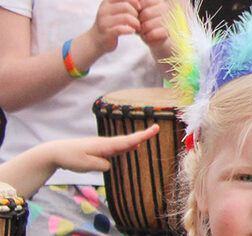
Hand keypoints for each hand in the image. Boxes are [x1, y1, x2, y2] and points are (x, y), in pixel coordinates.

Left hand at [38, 124, 157, 172]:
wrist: (54, 152)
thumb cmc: (69, 158)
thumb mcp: (86, 165)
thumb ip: (102, 165)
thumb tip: (110, 165)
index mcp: (104, 145)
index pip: (127, 141)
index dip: (142, 135)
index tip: (155, 128)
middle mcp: (105, 143)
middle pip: (127, 139)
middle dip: (142, 135)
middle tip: (156, 128)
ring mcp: (102, 146)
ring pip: (122, 143)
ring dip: (135, 139)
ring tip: (148, 136)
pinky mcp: (98, 150)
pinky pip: (117, 147)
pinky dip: (127, 146)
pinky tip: (132, 148)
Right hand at [83, 0, 141, 60]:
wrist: (95, 40)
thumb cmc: (110, 24)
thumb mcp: (117, 11)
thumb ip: (129, 2)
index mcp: (106, 3)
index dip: (133, 0)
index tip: (139, 8)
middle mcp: (103, 10)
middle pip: (126, 6)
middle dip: (136, 13)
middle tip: (139, 20)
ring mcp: (104, 21)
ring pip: (126, 17)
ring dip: (136, 23)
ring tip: (137, 27)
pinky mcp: (106, 32)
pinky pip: (122, 29)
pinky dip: (130, 30)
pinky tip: (132, 31)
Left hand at [134, 0, 171, 49]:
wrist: (157, 36)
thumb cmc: (145, 20)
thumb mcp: (138, 10)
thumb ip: (136, 2)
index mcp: (158, 0)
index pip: (147, 0)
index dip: (138, 9)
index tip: (137, 14)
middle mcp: (166, 8)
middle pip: (147, 13)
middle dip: (138, 21)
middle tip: (137, 24)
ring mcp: (169, 20)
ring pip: (148, 25)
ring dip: (142, 29)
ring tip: (142, 30)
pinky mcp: (169, 32)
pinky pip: (153, 34)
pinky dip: (147, 36)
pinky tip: (147, 35)